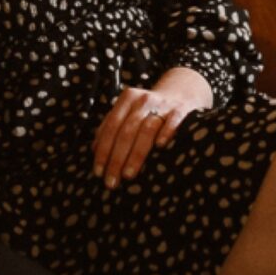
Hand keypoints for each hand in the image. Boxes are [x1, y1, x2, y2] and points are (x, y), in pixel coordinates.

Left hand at [93, 67, 211, 187]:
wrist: (180, 92)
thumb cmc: (149, 109)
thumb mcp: (129, 111)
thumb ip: (111, 127)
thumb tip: (94, 150)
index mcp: (127, 99)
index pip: (111, 127)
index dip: (103, 150)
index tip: (99, 172)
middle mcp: (143, 100)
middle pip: (126, 131)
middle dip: (116, 159)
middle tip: (111, 182)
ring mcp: (163, 105)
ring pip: (147, 129)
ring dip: (136, 154)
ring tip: (128, 175)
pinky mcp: (180, 110)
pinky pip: (173, 121)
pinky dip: (166, 132)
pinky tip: (160, 147)